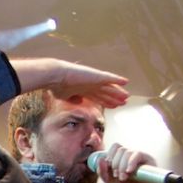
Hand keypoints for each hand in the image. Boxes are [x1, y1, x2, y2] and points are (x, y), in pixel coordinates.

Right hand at [10, 58, 129, 109]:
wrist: (55, 77)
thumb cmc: (56, 86)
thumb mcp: (65, 97)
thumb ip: (73, 99)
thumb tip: (79, 102)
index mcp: (83, 90)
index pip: (97, 97)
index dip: (105, 102)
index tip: (112, 106)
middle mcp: (90, 85)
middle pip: (105, 93)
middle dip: (113, 98)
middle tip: (123, 103)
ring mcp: (94, 80)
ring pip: (110, 87)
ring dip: (118, 92)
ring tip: (126, 97)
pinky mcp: (96, 76)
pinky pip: (110, 78)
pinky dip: (118, 80)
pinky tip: (125, 82)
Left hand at [93, 143, 165, 182]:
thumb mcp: (109, 182)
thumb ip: (102, 172)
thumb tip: (100, 159)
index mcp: (121, 158)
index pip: (115, 147)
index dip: (110, 156)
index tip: (110, 169)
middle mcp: (130, 155)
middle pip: (120, 149)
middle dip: (115, 164)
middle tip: (118, 176)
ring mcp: (139, 157)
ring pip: (127, 152)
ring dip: (122, 166)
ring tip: (124, 178)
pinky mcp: (148, 160)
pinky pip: (138, 154)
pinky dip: (131, 162)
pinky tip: (129, 171)